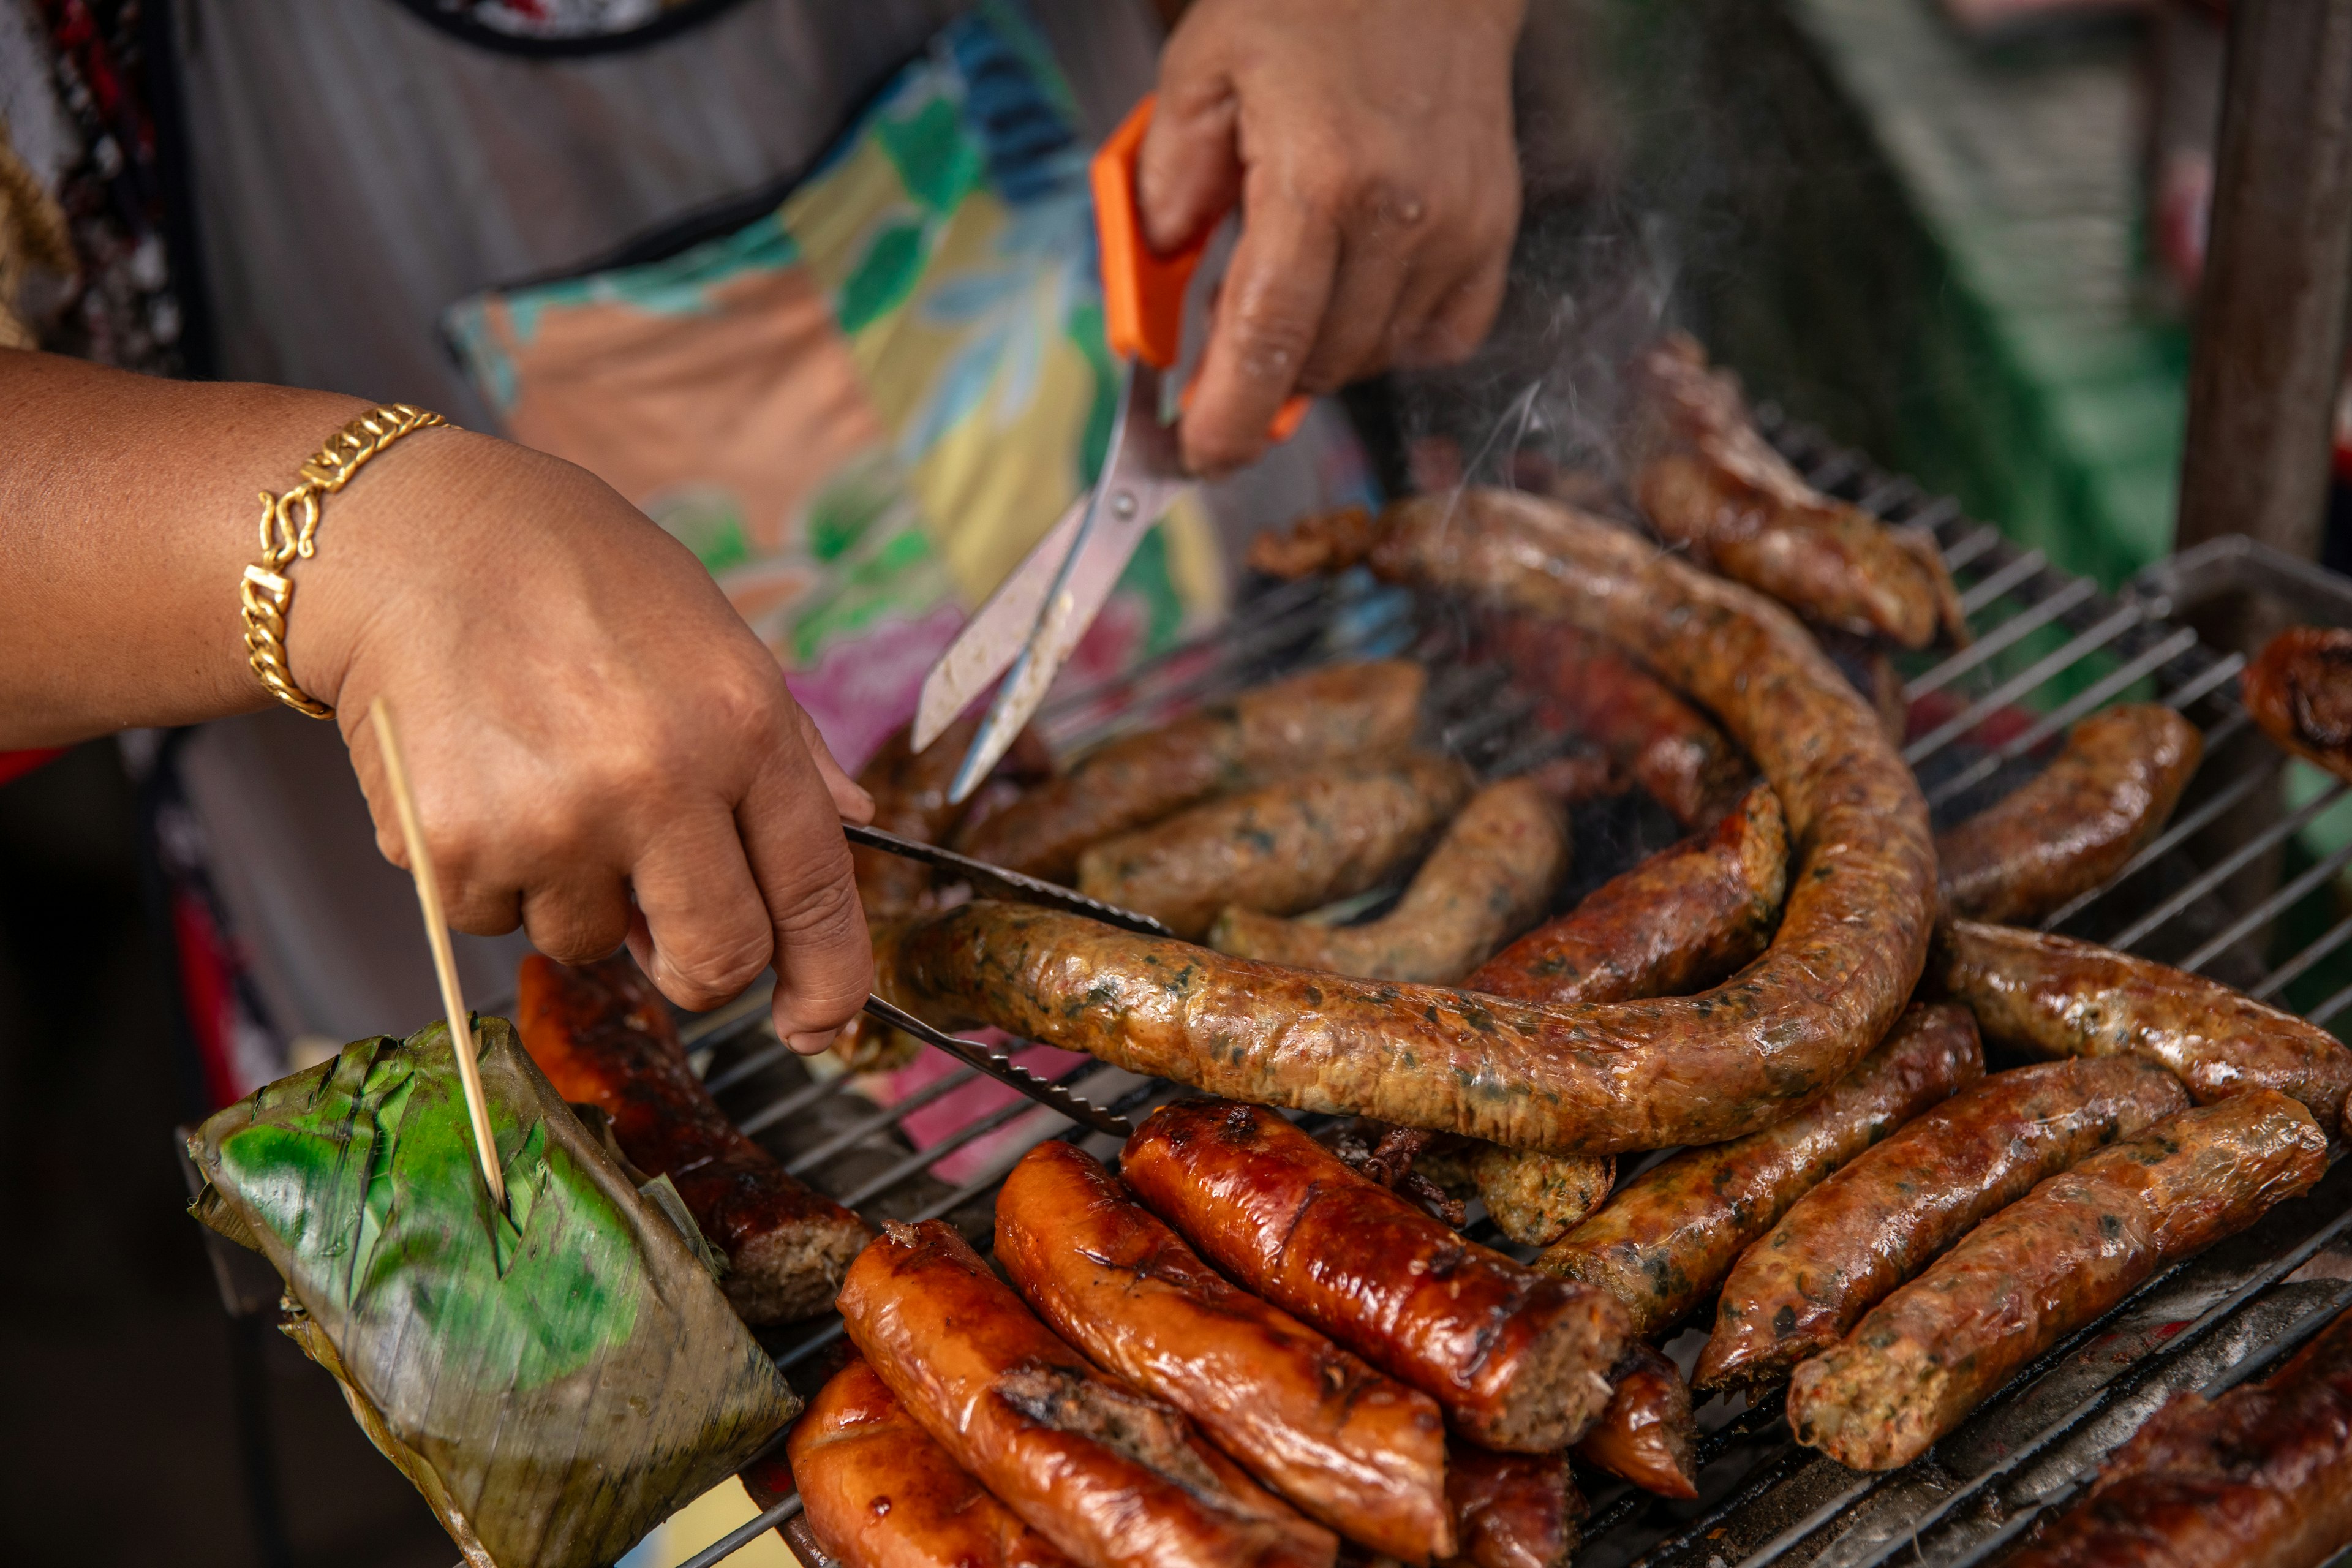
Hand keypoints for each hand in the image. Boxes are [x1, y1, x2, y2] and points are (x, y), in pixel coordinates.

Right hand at [299, 429, 875, 1052]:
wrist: (408, 539)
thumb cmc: (572, 573)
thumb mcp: (713, 630)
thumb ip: (786, 742)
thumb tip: (853, 823)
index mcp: (740, 724)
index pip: (815, 890)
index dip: (829, 980)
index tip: (821, 1023)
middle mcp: (655, 783)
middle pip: (717, 962)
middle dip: (703, 965)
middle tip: (669, 921)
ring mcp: (551, 825)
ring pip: (593, 944)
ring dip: (583, 896)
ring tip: (548, 783)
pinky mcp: (453, 852)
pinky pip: (498, 921)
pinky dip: (496, 878)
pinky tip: (485, 783)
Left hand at [1140, 0, 1525, 475]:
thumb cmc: (1306, 5)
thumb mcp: (1198, 74)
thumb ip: (1164, 192)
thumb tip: (1152, 307)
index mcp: (1317, 178)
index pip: (1268, 341)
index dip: (1228, 420)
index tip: (1196, 456)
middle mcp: (1400, 216)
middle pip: (1319, 365)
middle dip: (1261, 375)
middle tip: (1222, 337)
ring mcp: (1457, 231)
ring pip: (1371, 358)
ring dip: (1318, 350)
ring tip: (1291, 278)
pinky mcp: (1493, 235)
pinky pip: (1438, 339)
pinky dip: (1386, 336)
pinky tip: (1355, 286)